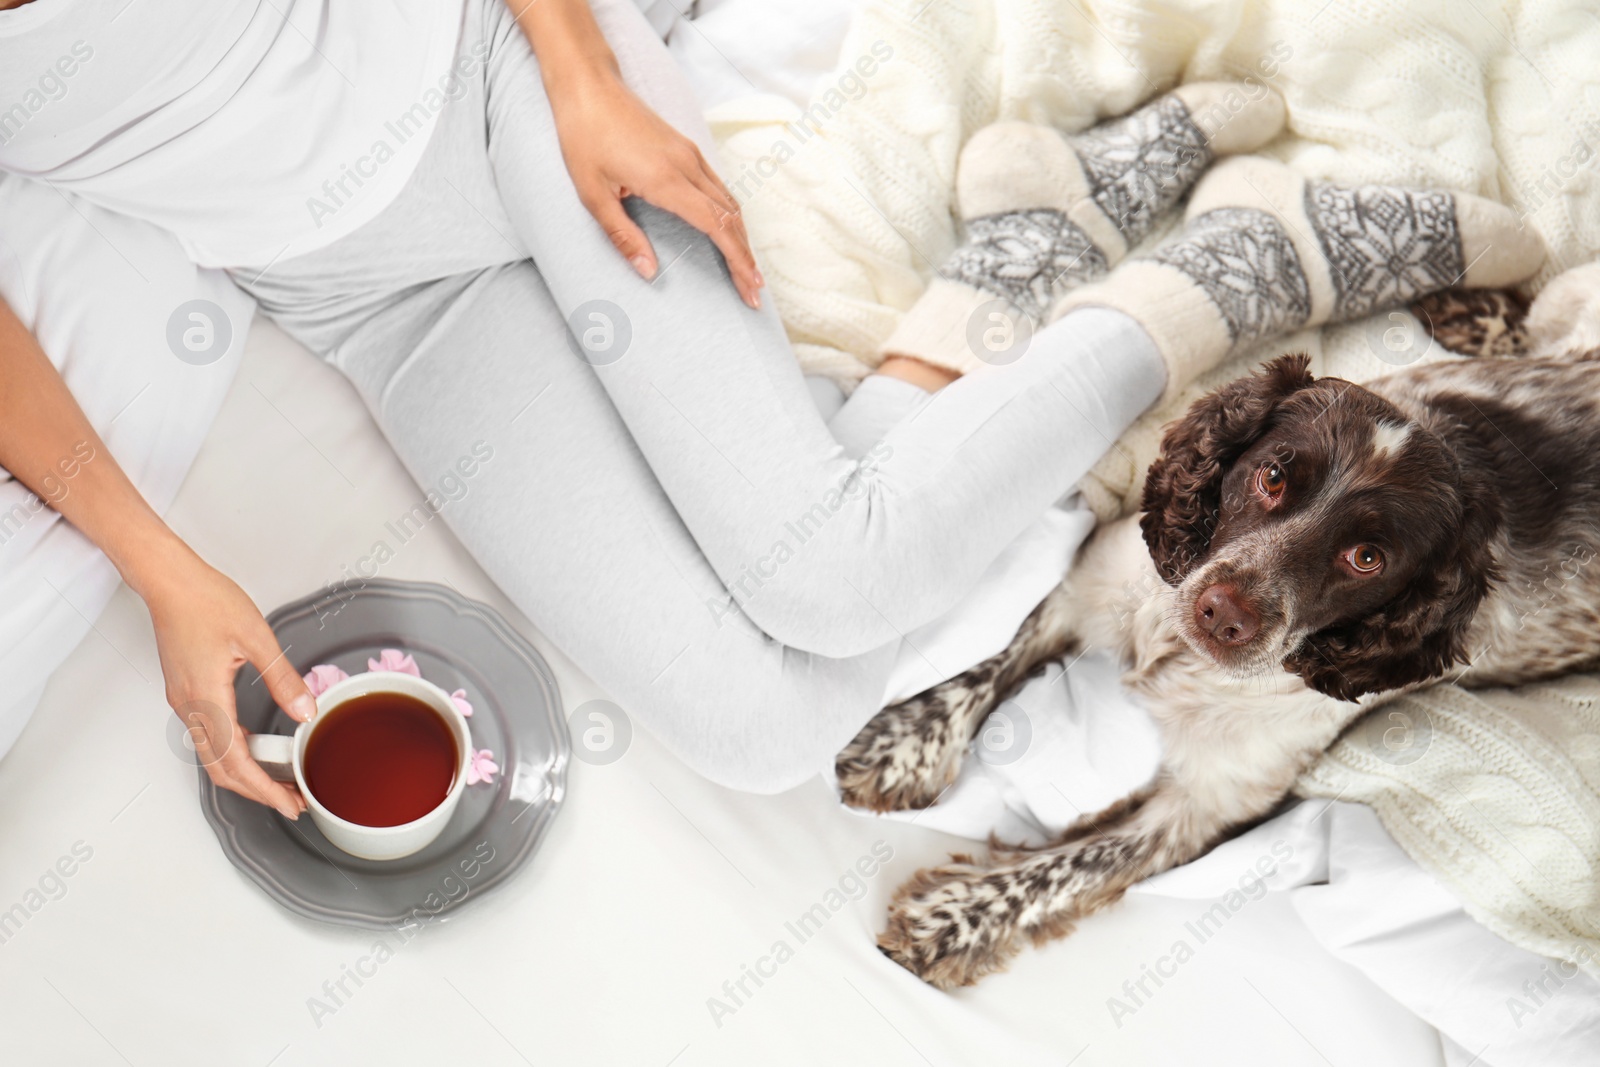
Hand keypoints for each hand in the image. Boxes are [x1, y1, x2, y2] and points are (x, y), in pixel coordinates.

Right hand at [140, 542, 314, 819]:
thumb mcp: (257, 638)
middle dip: (257, 791)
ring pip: (213, 754)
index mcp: (207, 698)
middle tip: (291, 800)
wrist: (169, 581)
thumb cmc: (206, 600)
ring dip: (245, 772)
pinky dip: (234, 750)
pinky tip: (257, 745)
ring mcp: (184, 701)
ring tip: (279, 777)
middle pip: (221, 769)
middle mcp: (190, 706)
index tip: (289, 804)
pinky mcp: (184, 692)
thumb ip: (284, 679)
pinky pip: (209, 734)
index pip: (237, 762)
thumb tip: (306, 711)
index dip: (265, 790)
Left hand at [549, 66, 763, 307]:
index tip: (750, 288)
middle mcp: (687, 166)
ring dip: (742, 237)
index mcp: (666, 180)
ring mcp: (690, 154)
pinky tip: (729, 231)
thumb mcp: (592, 194)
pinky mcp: (686, 148)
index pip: (717, 227)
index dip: (738, 260)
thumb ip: (622, 236)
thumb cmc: (583, 137)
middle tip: (755, 292)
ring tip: (747, 268)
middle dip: (747, 257)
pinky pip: (719, 187)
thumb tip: (648, 272)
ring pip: (730, 202)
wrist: (588, 85)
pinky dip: (731, 215)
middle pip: (732, 218)